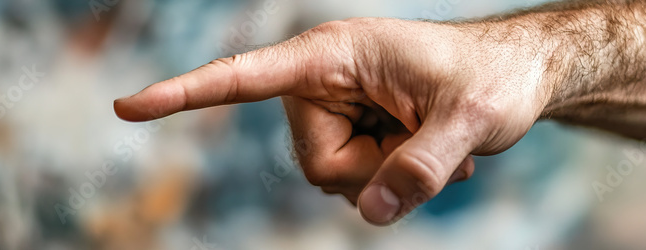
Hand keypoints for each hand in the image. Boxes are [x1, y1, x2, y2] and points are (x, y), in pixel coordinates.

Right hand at [114, 17, 553, 224]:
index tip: (128, 106)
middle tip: (427, 144)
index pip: (248, 76)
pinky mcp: (350, 129)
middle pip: (314, 162)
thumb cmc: (494, 79)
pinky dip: (393, 176)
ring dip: (386, 175)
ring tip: (435, 142)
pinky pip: (352, 180)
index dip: (187, 94)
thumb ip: (423, 168)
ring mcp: (336, 107)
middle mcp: (324, 79)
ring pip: (332, 178)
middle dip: (372, 172)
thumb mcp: (472, 121)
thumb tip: (371, 212)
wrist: (516, 75)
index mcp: (336, 53)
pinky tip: (432, 150)